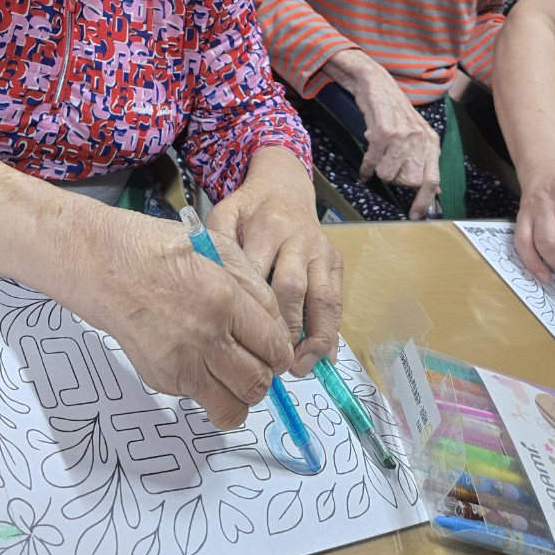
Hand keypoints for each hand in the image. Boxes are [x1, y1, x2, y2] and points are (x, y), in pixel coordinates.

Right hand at [95, 214, 293, 430]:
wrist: (104, 265)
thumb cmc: (155, 249)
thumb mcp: (216, 247)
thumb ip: (254, 286)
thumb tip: (274, 323)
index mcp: (223, 300)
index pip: (274, 348)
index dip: (282, 352)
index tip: (276, 349)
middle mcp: (203, 338)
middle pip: (257, 385)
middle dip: (266, 376)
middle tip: (258, 361)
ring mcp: (179, 364)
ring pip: (230, 408)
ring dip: (239, 395)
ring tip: (234, 373)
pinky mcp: (160, 378)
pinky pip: (199, 398)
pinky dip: (207, 388)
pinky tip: (199, 359)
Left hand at [207, 146, 342, 375]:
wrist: (283, 186)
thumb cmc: (248, 209)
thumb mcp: (224, 215)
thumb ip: (219, 246)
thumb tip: (217, 289)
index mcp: (267, 227)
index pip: (259, 273)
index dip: (252, 309)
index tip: (241, 340)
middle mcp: (298, 239)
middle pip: (292, 289)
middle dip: (284, 329)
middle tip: (270, 363)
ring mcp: (321, 251)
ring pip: (322, 298)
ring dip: (314, 336)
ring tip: (300, 367)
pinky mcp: (336, 261)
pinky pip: (337, 300)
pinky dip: (331, 331)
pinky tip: (324, 359)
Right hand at [328, 51, 439, 218]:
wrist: (376, 83)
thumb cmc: (394, 111)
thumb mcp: (416, 134)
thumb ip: (423, 159)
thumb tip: (433, 190)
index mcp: (431, 143)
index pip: (432, 180)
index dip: (424, 201)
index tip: (415, 216)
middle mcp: (421, 140)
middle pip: (408, 181)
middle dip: (395, 179)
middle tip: (387, 166)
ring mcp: (403, 137)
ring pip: (388, 174)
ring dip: (379, 170)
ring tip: (377, 158)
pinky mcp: (384, 134)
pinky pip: (373, 162)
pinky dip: (366, 168)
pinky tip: (365, 167)